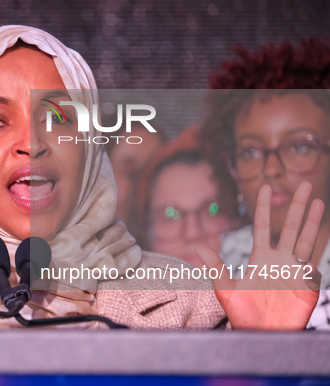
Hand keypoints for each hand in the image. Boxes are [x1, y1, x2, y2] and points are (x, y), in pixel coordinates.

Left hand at [196, 181, 322, 329]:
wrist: (261, 333)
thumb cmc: (243, 314)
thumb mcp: (227, 290)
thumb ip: (216, 269)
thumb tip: (199, 246)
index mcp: (261, 257)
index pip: (264, 226)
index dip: (264, 207)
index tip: (265, 187)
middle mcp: (280, 259)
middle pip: (291, 226)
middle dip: (297, 206)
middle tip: (305, 184)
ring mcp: (295, 270)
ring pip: (306, 240)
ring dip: (312, 221)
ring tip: (318, 201)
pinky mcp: (307, 284)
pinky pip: (313, 266)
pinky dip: (316, 254)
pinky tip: (319, 237)